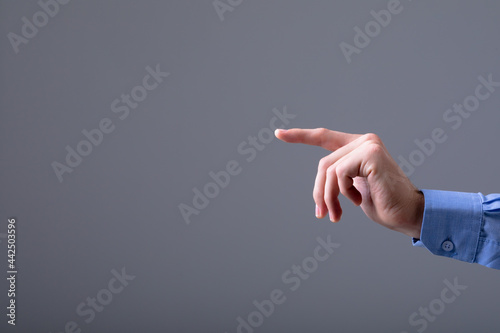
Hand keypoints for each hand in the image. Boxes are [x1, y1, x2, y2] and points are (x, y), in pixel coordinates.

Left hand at [275, 128, 423, 238]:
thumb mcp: (353, 189)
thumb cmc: (382, 204)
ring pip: (328, 170)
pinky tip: (357, 200)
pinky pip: (339, 173)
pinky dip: (343, 192)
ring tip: (337, 213)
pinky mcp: (370, 154)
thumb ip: (338, 178)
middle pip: (323, 164)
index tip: (278, 133)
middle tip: (322, 214)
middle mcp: (364, 141)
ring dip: (328, 197)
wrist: (407, 215)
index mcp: (358, 146)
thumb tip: (319, 187)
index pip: (324, 137)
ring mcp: (368, 145)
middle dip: (319, 191)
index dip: (300, 135)